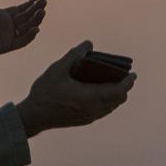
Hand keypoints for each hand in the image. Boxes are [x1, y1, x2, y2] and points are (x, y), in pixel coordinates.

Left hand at [0, 0, 45, 58]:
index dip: (30, 5)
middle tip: (44, 4)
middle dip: (36, 11)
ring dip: (35, 21)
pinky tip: (36, 28)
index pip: (20, 10)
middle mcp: (5, 27)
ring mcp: (6, 37)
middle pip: (26, 18)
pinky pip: (21, 42)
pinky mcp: (5, 46)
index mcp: (0, 16)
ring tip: (42, 12)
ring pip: (26, 29)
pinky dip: (29, 36)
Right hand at [19, 39, 133, 136]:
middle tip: (125, 76)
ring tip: (114, 82)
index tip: (133, 74)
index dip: (128, 82)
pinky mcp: (84, 121)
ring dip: (116, 96)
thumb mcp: (57, 69)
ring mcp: (89, 117)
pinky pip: (103, 111)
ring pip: (111, 107)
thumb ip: (74, 55)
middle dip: (124, 88)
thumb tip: (89, 44)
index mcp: (90, 98)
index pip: (118, 91)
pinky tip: (101, 93)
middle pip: (118, 100)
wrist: (33, 117)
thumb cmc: (44, 92)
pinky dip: (108, 102)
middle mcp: (93, 110)